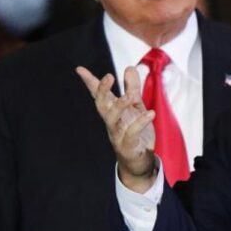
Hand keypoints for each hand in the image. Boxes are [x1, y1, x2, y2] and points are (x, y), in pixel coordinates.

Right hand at [76, 66, 156, 192]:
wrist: (140, 163)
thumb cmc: (135, 133)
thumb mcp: (136, 108)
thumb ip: (132, 88)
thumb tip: (129, 67)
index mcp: (112, 112)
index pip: (99, 95)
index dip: (90, 82)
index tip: (79, 69)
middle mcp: (112, 123)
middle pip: (101, 105)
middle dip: (102, 91)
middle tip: (108, 76)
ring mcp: (117, 135)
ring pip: (113, 120)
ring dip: (120, 106)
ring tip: (130, 96)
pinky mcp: (128, 147)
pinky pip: (131, 134)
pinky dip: (140, 123)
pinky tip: (150, 113)